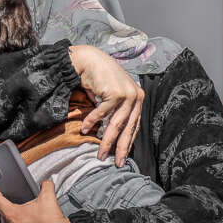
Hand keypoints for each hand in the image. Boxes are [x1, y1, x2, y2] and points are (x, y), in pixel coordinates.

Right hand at [68, 45, 144, 166]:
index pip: (134, 125)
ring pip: (116, 124)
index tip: (122, 156)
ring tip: (100, 154)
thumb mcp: (112, 97)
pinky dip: (92, 122)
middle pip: (128, 128)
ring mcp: (127, 94)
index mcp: (138, 98)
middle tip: (117, 163)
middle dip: (121, 148)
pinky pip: (102, 113)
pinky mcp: (115, 93)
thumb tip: (112, 136)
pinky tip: (85, 130)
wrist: (90, 60)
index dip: (128, 142)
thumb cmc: (99, 79)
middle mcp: (136, 96)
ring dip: (106, 141)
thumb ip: (115, 113)